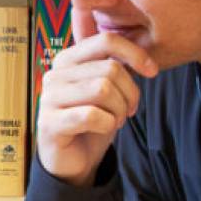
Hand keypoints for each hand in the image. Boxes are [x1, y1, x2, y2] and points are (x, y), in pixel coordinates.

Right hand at [36, 30, 157, 185]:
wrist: (72, 160)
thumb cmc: (91, 123)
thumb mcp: (106, 89)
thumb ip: (115, 67)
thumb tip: (145, 52)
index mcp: (68, 60)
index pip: (106, 41)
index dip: (135, 54)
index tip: (152, 72)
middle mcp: (55, 75)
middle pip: (110, 69)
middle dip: (130, 92)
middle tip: (128, 110)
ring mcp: (49, 98)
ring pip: (103, 90)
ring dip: (119, 110)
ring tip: (115, 120)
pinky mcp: (49, 123)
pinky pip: (92, 115)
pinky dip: (107, 124)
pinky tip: (104, 129)